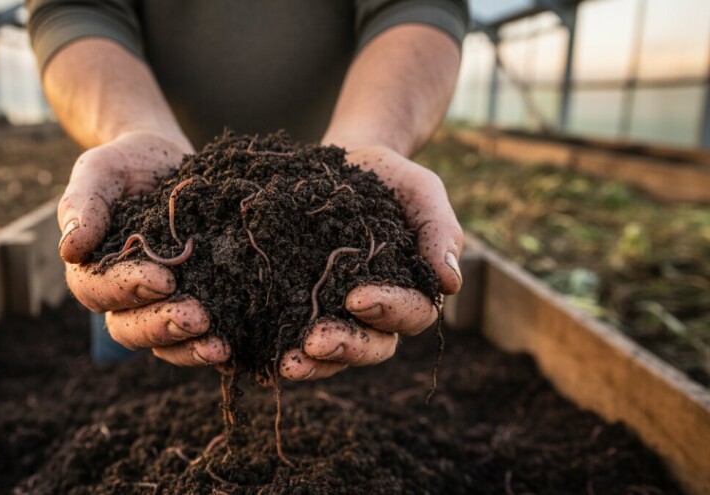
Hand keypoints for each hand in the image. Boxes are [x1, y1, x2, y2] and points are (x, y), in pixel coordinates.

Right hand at [59, 131, 229, 366]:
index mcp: (93, 268)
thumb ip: (83, 204)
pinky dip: (212, 349)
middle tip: (197, 318)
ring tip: (219, 345)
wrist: (166, 160)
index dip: (128, 289)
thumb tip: (70, 249)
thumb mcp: (101, 171)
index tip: (164, 279)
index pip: (97, 291)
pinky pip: (196, 339)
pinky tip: (235, 348)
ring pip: (163, 344)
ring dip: (189, 348)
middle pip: (129, 329)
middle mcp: (123, 296)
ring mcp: (159, 305)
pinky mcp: (195, 303)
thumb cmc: (126, 165)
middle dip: (162, 327)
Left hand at [280, 144, 462, 380]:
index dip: (387, 311)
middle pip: (372, 346)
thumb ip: (439, 232)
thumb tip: (451, 283)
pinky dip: (277, 350)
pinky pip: (293, 336)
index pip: (411, 314)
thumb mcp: (422, 194)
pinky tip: (258, 358)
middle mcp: (376, 312)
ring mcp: (336, 313)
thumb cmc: (392, 181)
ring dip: (313, 363)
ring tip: (287, 362)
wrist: (346, 163)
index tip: (356, 298)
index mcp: (412, 290)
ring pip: (333, 354)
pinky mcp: (301, 306)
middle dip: (346, 348)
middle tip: (315, 342)